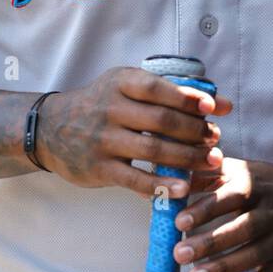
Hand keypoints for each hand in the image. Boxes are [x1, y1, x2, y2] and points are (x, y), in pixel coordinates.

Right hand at [35, 67, 231, 199]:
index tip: (212, 108)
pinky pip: (136, 179)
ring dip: (188, 157)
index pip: (157, 88)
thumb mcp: (127, 87)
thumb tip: (222, 104)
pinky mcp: (100, 168)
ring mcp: (104, 140)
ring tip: (211, 161)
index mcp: (120, 83)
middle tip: (215, 138)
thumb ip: (171, 92)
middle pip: (161, 121)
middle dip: (194, 131)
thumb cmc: (101, 104)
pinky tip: (183, 187)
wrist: (50, 128)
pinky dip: (161, 184)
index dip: (187, 98)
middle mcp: (110, 109)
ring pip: (153, 150)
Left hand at [172, 159, 272, 271]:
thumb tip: (178, 178)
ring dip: (222, 268)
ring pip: (253, 256)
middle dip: (210, 242)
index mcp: (258, 185)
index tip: (180, 222)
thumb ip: (214, 174)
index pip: (230, 196)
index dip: (205, 209)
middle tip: (179, 254)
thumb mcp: (250, 170)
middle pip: (242, 228)